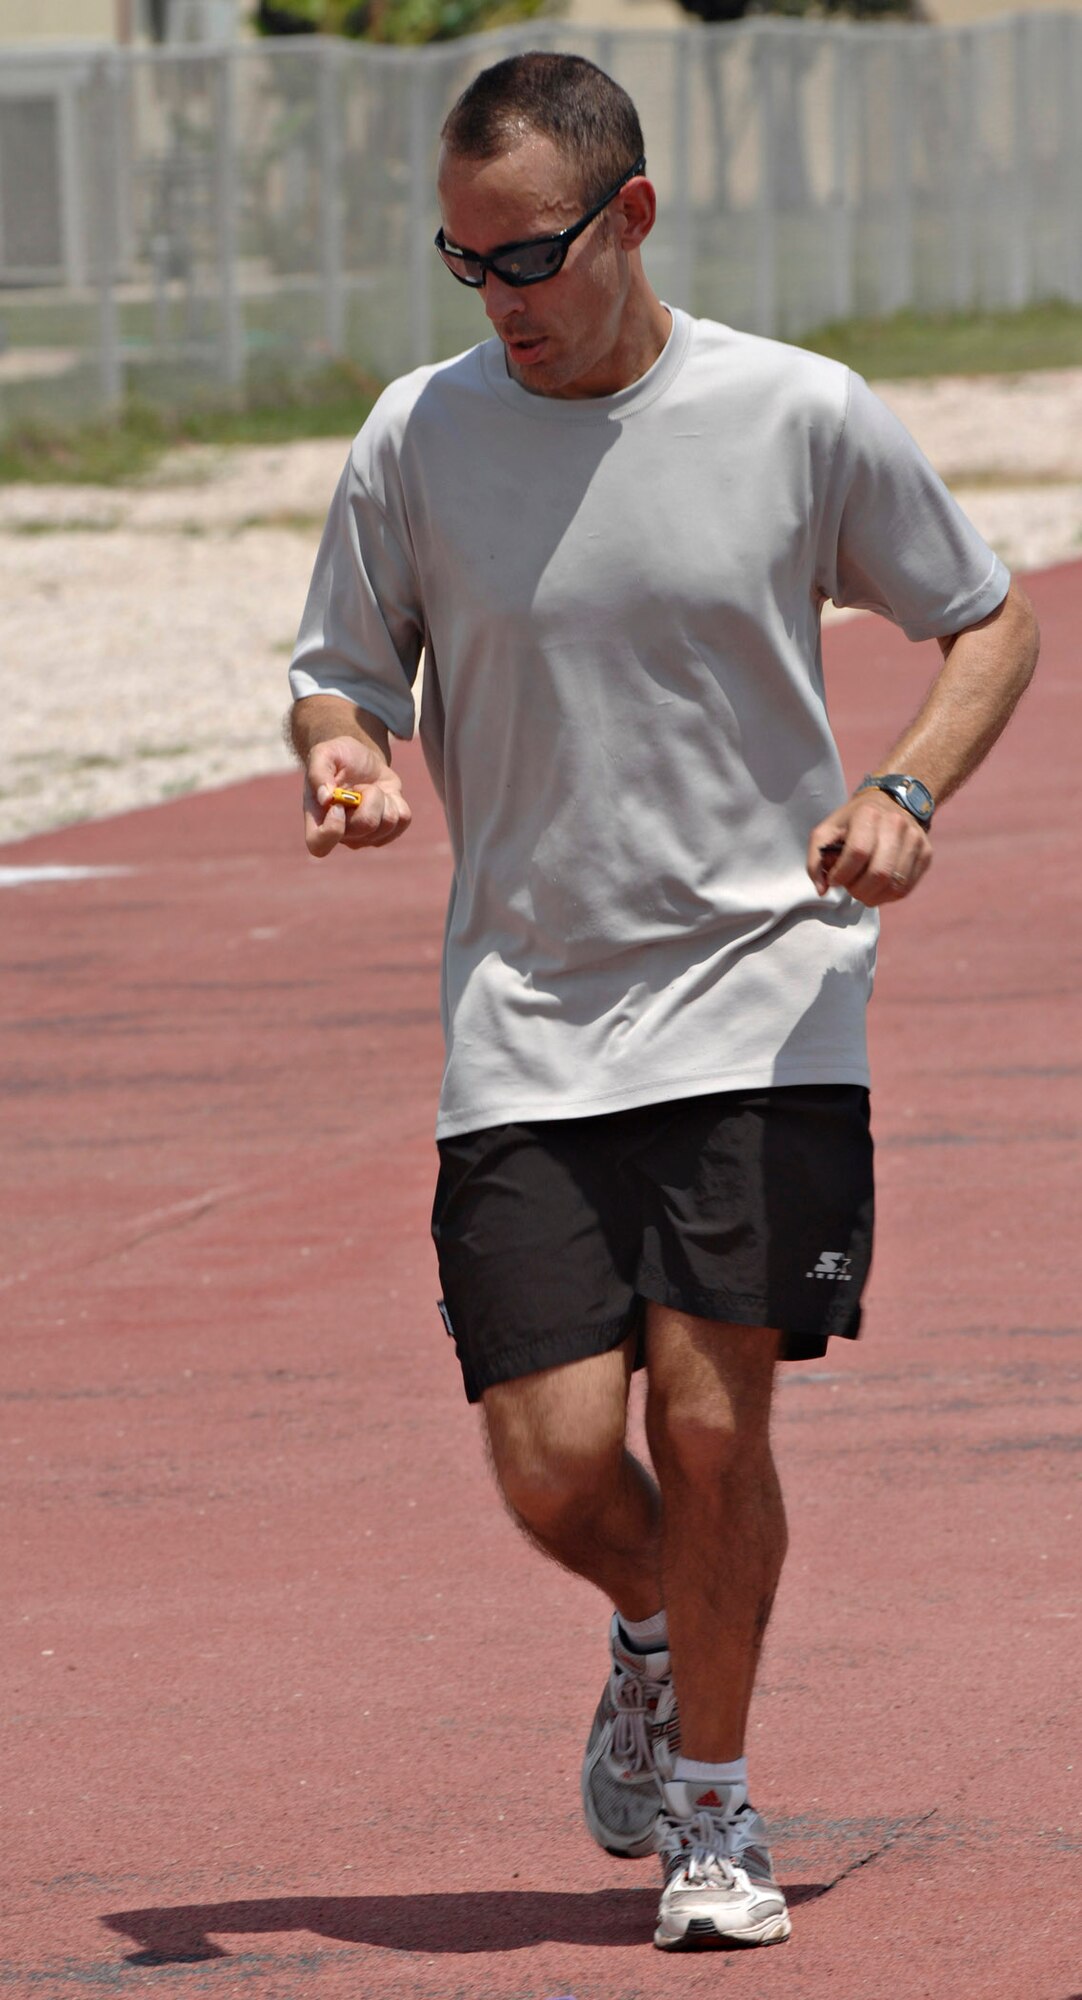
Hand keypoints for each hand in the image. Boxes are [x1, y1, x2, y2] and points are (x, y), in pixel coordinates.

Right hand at [302, 735, 411, 857]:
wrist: (360, 760)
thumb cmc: (337, 758)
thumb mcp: (324, 754)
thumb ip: (318, 773)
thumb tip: (326, 798)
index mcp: (318, 821)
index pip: (319, 846)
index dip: (332, 830)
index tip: (339, 805)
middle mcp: (342, 836)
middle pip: (366, 825)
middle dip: (369, 796)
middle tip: (358, 786)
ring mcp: (366, 837)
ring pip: (388, 822)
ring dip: (382, 797)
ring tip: (368, 790)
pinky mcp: (388, 832)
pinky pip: (403, 820)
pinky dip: (397, 801)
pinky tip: (383, 796)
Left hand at [808, 788, 931, 905]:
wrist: (890, 802)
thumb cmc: (853, 822)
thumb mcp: (827, 831)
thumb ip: (816, 860)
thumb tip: (822, 889)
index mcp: (868, 814)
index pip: (857, 852)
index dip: (842, 874)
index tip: (834, 880)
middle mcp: (896, 823)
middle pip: (879, 872)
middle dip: (858, 890)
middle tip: (850, 888)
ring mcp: (915, 839)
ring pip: (894, 885)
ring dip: (873, 896)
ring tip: (862, 890)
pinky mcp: (926, 853)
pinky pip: (906, 888)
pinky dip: (887, 896)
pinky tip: (877, 889)